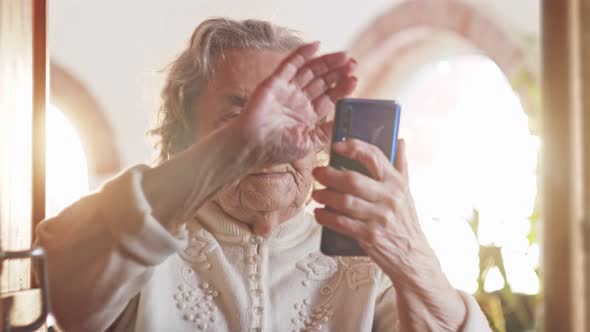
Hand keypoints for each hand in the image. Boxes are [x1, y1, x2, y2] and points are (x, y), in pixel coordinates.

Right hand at [241, 42, 356, 164]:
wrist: (252, 146)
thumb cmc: (277, 149)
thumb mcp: (309, 143)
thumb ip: (326, 132)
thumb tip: (344, 123)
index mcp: (307, 115)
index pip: (329, 97)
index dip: (342, 88)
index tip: (354, 80)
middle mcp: (298, 101)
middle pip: (322, 81)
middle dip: (338, 72)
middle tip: (353, 64)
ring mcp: (287, 90)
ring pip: (310, 70)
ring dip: (326, 62)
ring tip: (343, 56)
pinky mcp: (275, 82)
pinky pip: (290, 64)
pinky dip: (302, 53)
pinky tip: (316, 46)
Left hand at [312, 139, 466, 330]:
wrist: (412, 257)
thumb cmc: (406, 222)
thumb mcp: (407, 192)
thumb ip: (401, 165)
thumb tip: (401, 140)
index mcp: (396, 183)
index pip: (374, 157)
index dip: (353, 147)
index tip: (336, 146)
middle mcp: (389, 198)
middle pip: (353, 180)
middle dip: (329, 175)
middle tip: (317, 173)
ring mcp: (379, 218)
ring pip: (344, 201)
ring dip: (325, 196)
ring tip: (316, 193)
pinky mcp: (369, 236)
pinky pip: (342, 223)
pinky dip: (326, 217)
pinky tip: (318, 213)